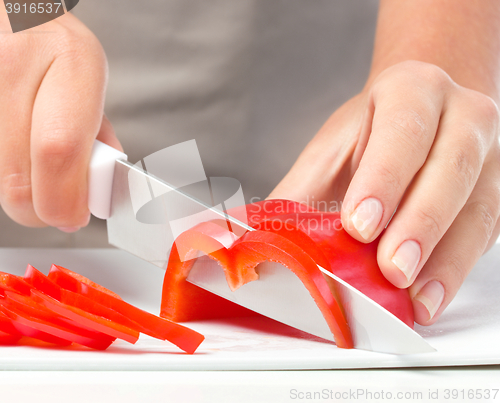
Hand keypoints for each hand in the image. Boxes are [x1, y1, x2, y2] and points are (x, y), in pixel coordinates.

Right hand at [0, 8, 121, 231]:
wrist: (14, 13)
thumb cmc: (56, 49)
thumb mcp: (90, 82)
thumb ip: (96, 137)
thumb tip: (95, 193)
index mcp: (71, 61)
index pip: (59, 149)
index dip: (63, 199)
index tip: (72, 216)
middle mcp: (17, 66)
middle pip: (17, 176)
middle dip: (38, 209)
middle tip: (55, 208)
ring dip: (19, 191)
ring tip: (38, 168)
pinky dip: (4, 171)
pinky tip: (17, 152)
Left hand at [269, 60, 499, 324]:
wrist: (420, 116)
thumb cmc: (369, 134)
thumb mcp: (329, 152)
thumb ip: (295, 194)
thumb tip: (254, 242)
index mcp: (412, 90)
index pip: (402, 131)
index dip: (383, 180)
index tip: (359, 226)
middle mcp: (461, 115)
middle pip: (449, 169)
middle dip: (418, 224)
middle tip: (390, 269)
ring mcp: (489, 154)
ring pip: (476, 207)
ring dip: (445, 258)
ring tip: (415, 298)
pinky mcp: (497, 192)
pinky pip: (484, 233)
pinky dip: (456, 269)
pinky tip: (431, 295)